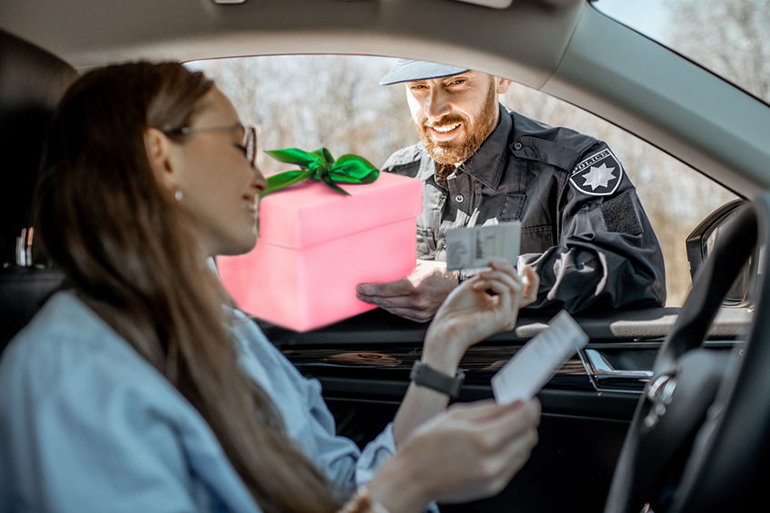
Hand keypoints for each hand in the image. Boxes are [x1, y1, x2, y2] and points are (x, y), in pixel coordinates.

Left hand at [356, 260, 457, 321]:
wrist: (458, 285)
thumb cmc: (440, 273)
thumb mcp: (420, 266)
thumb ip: (403, 269)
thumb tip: (387, 266)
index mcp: (414, 286)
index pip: (385, 290)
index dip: (370, 290)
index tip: (360, 288)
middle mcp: (417, 301)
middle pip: (386, 301)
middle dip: (370, 298)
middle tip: (360, 293)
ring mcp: (420, 311)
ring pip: (392, 309)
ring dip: (378, 304)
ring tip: (368, 299)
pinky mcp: (422, 317)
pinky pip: (401, 314)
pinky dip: (391, 309)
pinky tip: (384, 305)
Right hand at [368, 399, 540, 511]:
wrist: (413, 478)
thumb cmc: (426, 446)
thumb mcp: (456, 415)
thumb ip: (489, 409)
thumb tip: (513, 403)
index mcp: (482, 439)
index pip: (524, 418)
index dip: (530, 406)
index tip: (528, 400)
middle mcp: (492, 461)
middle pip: (529, 435)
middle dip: (526, 420)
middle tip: (515, 412)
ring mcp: (494, 477)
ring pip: (525, 451)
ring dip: (520, 436)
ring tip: (502, 428)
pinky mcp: (494, 487)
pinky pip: (514, 465)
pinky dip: (512, 452)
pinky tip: (496, 444)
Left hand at [423, 263, 538, 366]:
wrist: (445, 327)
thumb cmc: (455, 311)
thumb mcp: (475, 286)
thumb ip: (489, 276)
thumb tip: (497, 264)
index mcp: (502, 306)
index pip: (527, 294)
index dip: (532, 279)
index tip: (526, 266)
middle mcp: (508, 312)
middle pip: (520, 285)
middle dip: (507, 269)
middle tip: (491, 262)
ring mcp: (508, 316)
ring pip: (515, 286)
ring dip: (497, 274)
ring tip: (480, 274)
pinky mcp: (504, 317)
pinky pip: (506, 291)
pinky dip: (493, 282)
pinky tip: (478, 285)